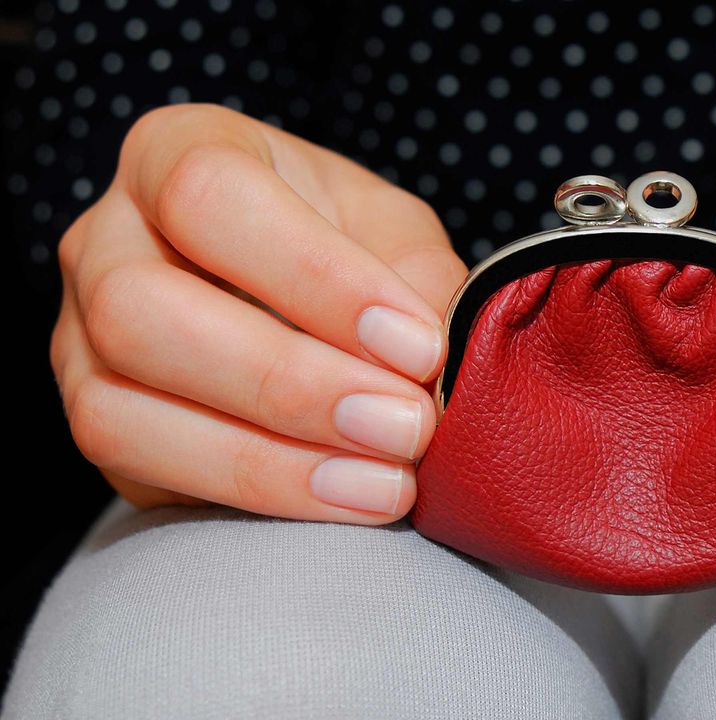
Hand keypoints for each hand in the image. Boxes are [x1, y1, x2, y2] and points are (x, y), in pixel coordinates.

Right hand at [51, 104, 467, 522]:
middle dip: (288, 385)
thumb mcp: (395, 235)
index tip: (417, 346)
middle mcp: (106, 240)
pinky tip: (344, 498)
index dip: (316, 278)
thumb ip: (418, 284)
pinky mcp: (98, 421)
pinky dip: (253, 495)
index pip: (211, 196)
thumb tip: (437, 371)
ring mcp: (77, 338)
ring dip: (268, 461)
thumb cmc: (348, 247)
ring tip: (386, 483)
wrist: (299, 299)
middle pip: (141, 312)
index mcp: (178, 152)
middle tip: (405, 428)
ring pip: (116, 411)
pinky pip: (140, 474)